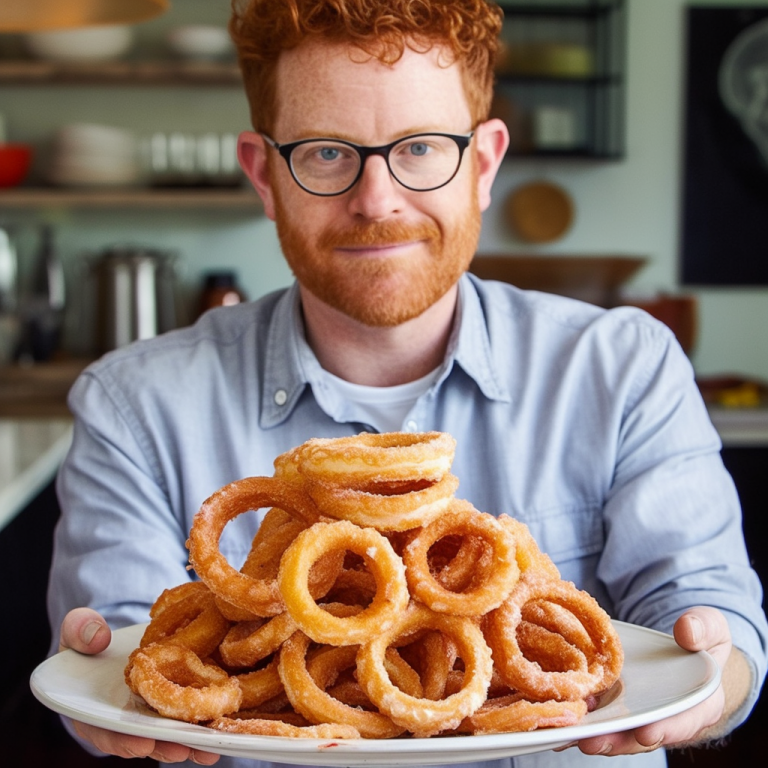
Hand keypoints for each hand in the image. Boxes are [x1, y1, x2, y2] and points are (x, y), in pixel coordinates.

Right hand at [59, 608, 220, 764]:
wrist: (114, 638)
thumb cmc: (88, 638)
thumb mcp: (78, 629)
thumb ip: (80, 630)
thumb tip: (97, 637)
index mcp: (92, 709)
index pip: (105, 730)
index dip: (122, 739)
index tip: (142, 741)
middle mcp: (123, 718)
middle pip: (143, 738)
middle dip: (164, 745)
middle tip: (183, 749)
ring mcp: (149, 712)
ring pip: (169, 733)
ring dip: (189, 743)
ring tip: (210, 749)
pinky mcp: (172, 700)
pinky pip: (188, 714)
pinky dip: (204, 722)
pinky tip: (224, 726)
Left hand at [569, 607, 733, 756]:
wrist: (686, 651)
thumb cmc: (701, 641)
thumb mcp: (710, 629)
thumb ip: (704, 628)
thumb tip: (687, 631)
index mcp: (699, 704)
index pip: (684, 722)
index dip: (666, 729)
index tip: (645, 732)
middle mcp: (666, 717)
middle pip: (641, 736)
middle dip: (616, 740)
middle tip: (591, 741)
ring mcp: (638, 713)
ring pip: (615, 730)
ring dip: (591, 732)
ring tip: (567, 731)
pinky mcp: (616, 705)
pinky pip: (599, 714)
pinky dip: (580, 716)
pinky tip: (558, 713)